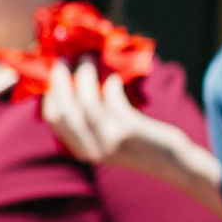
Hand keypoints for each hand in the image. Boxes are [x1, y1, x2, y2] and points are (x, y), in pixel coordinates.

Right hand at [41, 60, 221, 221]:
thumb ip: (91, 122)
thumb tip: (75, 85)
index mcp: (82, 150)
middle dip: (60, 82)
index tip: (54, 76)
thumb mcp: (108, 139)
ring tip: (88, 59)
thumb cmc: (139, 144)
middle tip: (64, 60)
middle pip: (64, 110)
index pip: (54, 120)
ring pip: (87, 103)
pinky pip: (113, 100)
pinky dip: (111, 86)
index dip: (50, 95)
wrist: (171, 162)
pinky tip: (115, 79)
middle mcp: (92, 148)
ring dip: (85, 76)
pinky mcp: (129, 131)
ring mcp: (110, 140)